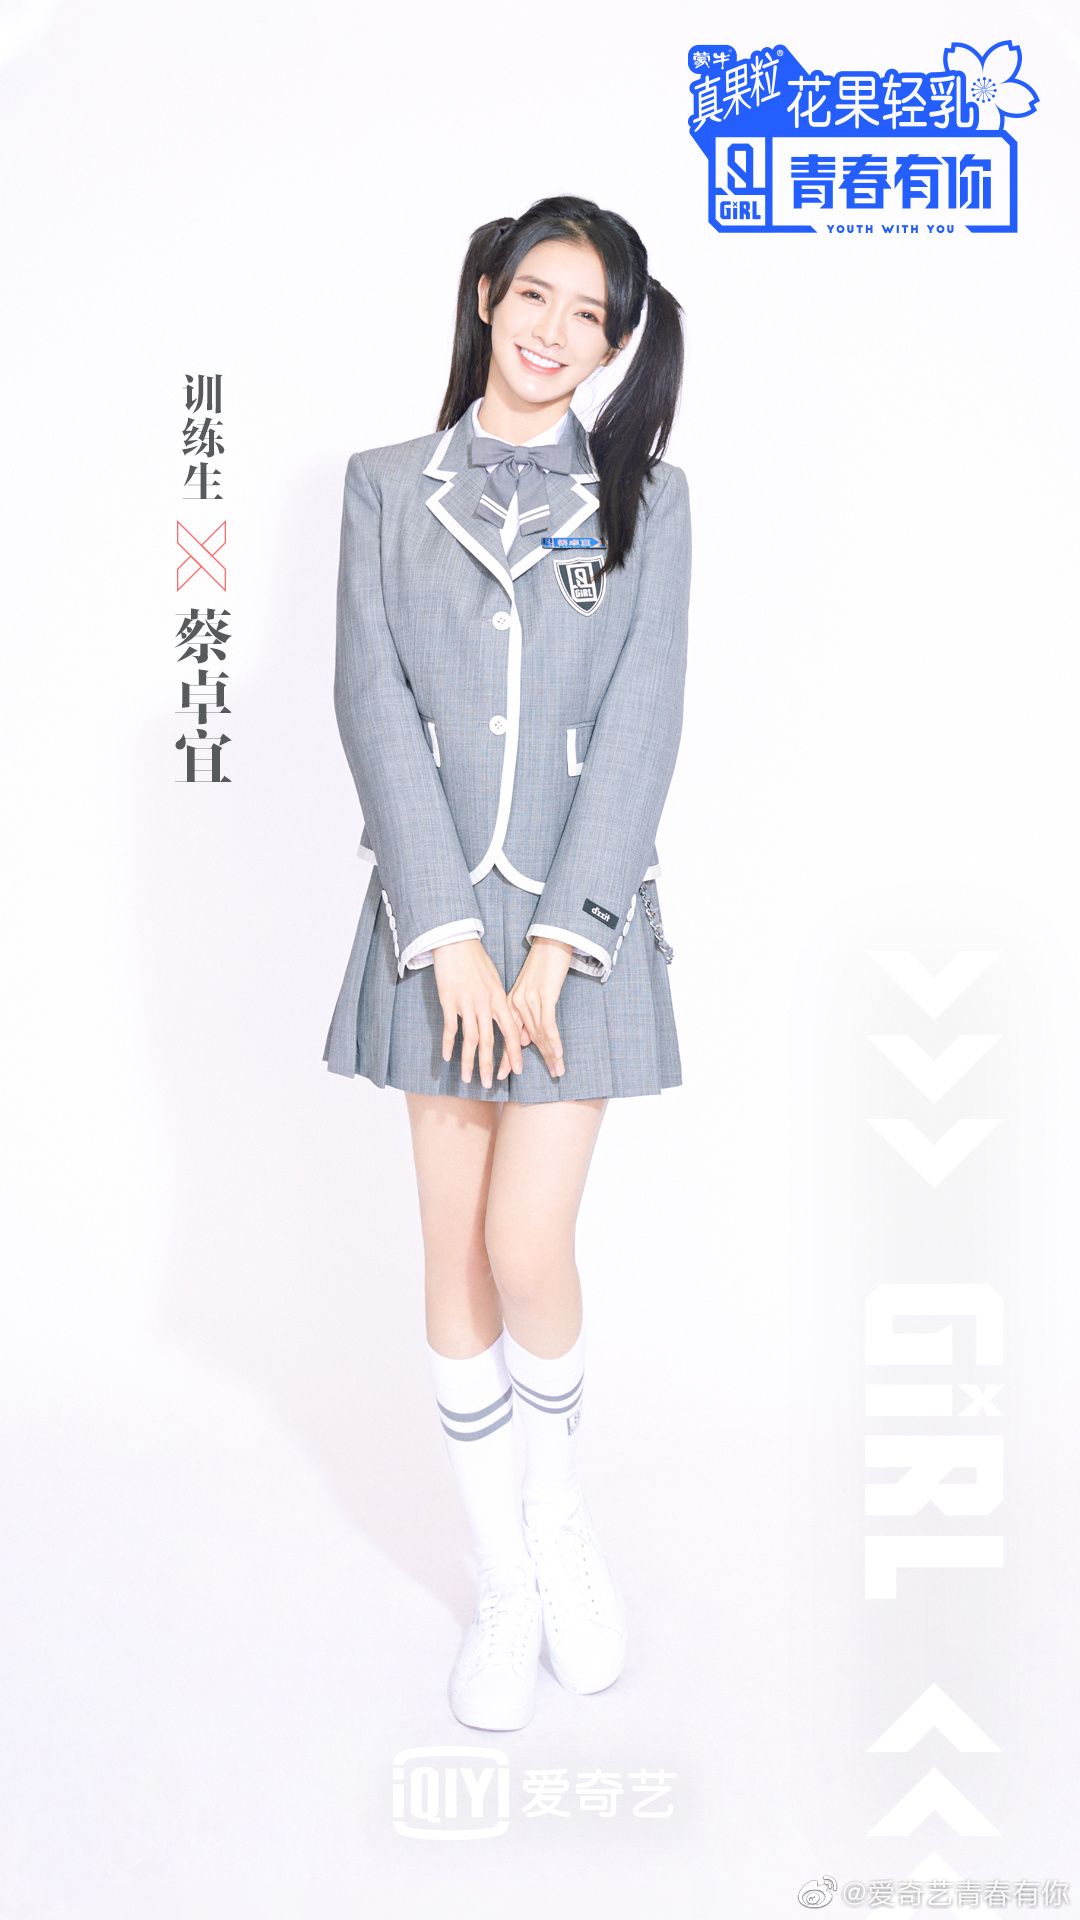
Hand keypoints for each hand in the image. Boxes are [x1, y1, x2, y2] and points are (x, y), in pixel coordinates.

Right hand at [433, 937, 524, 1088]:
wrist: (456, 941)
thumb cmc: (476, 960)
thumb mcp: (494, 980)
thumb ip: (499, 1001)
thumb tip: (505, 1019)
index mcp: (499, 999)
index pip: (511, 1032)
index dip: (514, 1053)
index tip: (516, 1071)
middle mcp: (485, 1004)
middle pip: (490, 1041)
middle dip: (490, 1066)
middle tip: (490, 1085)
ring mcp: (466, 1003)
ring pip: (470, 1039)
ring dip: (469, 1062)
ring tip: (467, 1079)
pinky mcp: (449, 1000)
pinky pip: (450, 1028)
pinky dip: (449, 1044)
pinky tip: (447, 1058)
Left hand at [506, 936, 571, 1080]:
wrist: (550, 941)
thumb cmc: (541, 965)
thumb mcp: (529, 990)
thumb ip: (524, 1015)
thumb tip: (526, 1040)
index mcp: (509, 1003)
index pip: (509, 1036)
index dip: (506, 1057)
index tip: (503, 1074)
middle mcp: (516, 1004)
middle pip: (525, 1039)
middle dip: (534, 1060)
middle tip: (548, 1076)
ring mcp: (529, 1000)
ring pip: (539, 1035)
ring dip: (551, 1055)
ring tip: (558, 1072)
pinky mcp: (543, 996)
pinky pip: (548, 1025)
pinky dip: (554, 1041)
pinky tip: (559, 1055)